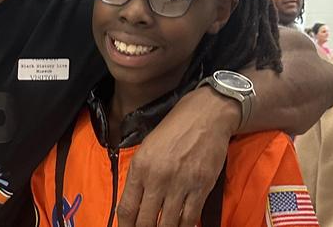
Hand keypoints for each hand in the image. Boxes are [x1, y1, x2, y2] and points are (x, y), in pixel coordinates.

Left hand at [117, 87, 237, 226]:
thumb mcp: (147, 149)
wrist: (205, 116)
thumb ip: (139, 176)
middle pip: (145, 222)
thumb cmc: (174, 130)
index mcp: (140, 167)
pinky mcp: (201, 187)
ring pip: (168, 225)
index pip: (127, 209)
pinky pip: (190, 218)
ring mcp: (180, 184)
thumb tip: (135, 205)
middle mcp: (158, 178)